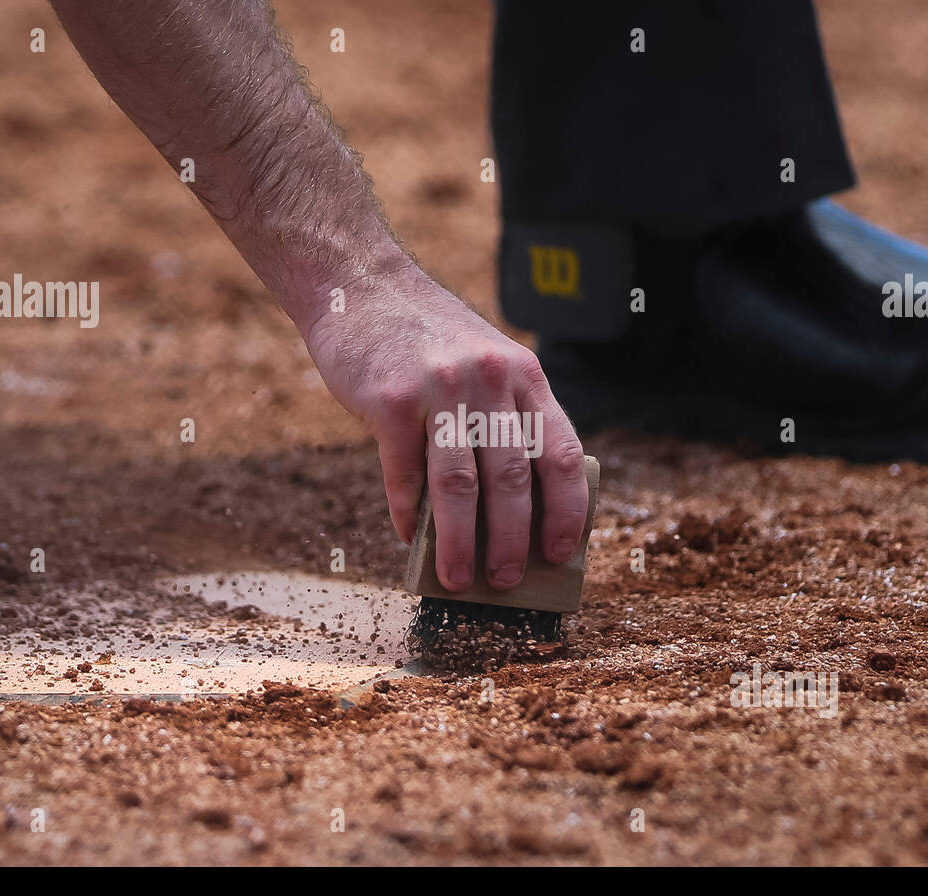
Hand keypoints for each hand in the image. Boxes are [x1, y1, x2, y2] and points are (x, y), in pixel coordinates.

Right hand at [303, 262, 588, 591]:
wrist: (360, 284)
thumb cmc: (425, 337)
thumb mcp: (483, 361)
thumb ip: (502, 416)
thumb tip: (511, 507)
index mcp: (522, 375)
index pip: (560, 452)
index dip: (567, 508)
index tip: (563, 550)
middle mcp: (488, 381)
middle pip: (510, 479)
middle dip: (512, 540)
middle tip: (508, 579)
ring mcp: (439, 390)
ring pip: (458, 486)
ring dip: (460, 543)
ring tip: (458, 579)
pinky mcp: (390, 400)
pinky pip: (402, 473)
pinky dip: (406, 513)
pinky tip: (407, 537)